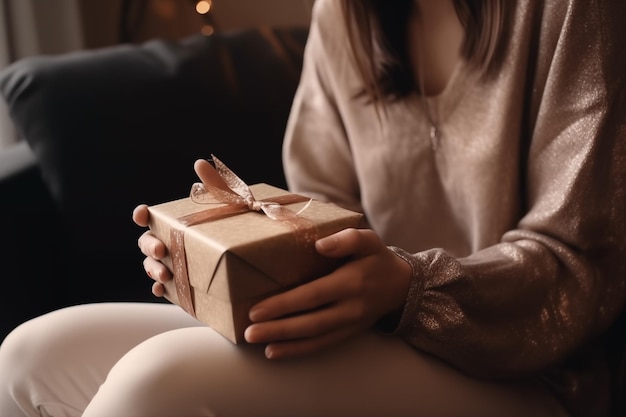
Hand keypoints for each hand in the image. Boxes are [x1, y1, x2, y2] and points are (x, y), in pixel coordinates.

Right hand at [132, 158, 230, 296]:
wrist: (259, 262)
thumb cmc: (238, 229)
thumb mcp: (231, 207)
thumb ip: (217, 187)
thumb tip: (200, 162)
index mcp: (178, 224)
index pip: (152, 217)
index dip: (142, 215)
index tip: (142, 214)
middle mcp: (171, 243)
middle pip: (147, 242)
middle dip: (149, 245)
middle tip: (162, 249)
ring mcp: (175, 266)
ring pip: (152, 267)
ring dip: (153, 269)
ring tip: (165, 275)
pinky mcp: (183, 287)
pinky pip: (164, 291)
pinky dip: (160, 290)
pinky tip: (163, 290)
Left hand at [244, 228, 411, 358]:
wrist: (403, 286)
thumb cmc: (377, 258)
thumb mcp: (369, 240)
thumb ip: (347, 239)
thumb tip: (319, 245)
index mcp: (351, 282)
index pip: (312, 296)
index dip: (284, 305)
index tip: (257, 309)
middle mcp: (350, 308)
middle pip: (309, 322)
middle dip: (277, 328)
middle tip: (248, 332)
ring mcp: (349, 324)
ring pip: (313, 338)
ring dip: (284, 342)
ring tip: (257, 344)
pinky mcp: (348, 334)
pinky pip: (321, 345)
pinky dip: (297, 351)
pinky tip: (275, 351)